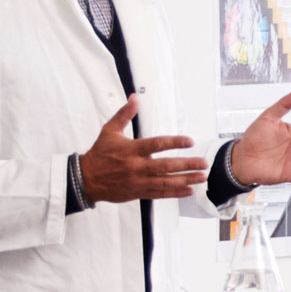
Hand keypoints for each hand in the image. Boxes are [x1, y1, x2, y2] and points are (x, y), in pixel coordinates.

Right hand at [78, 95, 208, 203]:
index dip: (175, 142)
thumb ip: (124, 115)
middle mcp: (137, 166)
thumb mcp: (109, 131)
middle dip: (187, 165)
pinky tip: (188, 190)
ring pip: (165, 181)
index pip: (157, 144)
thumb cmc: (99, 154)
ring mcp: (138, 181)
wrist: (86, 179)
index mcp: (131, 150)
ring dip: (186, 180)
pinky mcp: (138, 192)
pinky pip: (159, 194)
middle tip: (204, 163)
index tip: (190, 141)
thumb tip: (134, 98)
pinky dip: (174, 192)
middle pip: (166, 166)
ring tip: (202, 177)